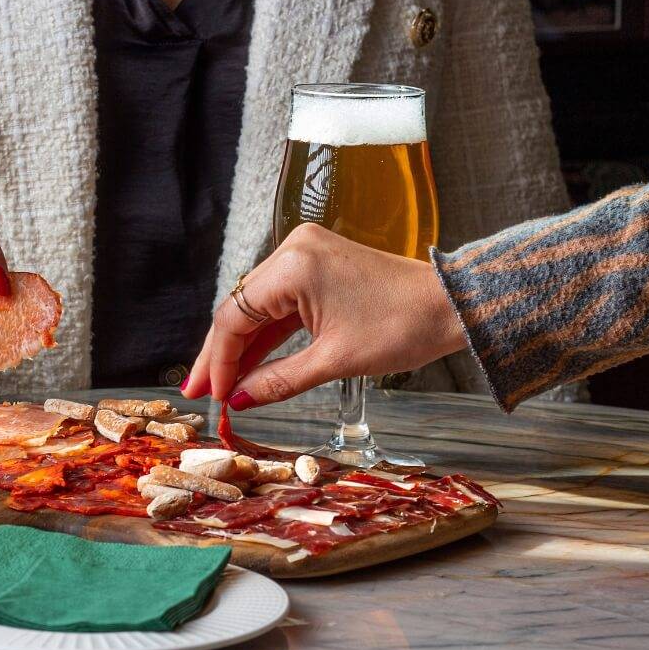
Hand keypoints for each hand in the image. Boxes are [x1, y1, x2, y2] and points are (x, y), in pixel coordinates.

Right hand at [181, 223, 467, 408]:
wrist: (451, 304)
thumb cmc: (401, 327)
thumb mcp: (334, 361)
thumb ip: (278, 380)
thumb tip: (238, 400)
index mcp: (293, 265)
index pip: (235, 316)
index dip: (218, 359)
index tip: (210, 394)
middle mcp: (292, 250)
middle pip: (239, 309)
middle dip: (220, 354)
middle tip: (197, 390)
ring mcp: (304, 254)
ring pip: (257, 308)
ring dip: (241, 347)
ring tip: (217, 384)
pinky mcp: (317, 265)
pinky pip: (279, 303)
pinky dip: (267, 335)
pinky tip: (249, 365)